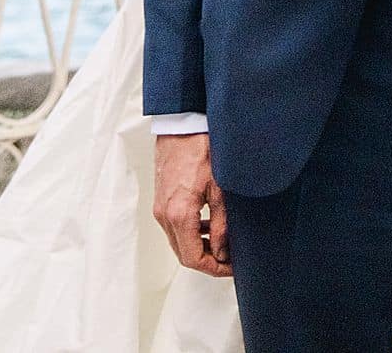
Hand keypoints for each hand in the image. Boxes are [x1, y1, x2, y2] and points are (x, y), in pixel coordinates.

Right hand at [153, 133, 231, 276]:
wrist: (181, 123)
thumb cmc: (201, 148)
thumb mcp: (219, 188)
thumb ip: (221, 225)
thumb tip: (222, 252)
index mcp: (179, 214)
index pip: (193, 259)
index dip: (214, 269)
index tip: (231, 267)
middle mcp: (164, 214)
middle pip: (184, 254)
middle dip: (208, 261)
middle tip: (230, 259)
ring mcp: (160, 207)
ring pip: (178, 241)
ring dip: (199, 247)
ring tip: (222, 243)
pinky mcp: (161, 198)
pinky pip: (174, 226)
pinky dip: (190, 233)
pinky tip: (207, 224)